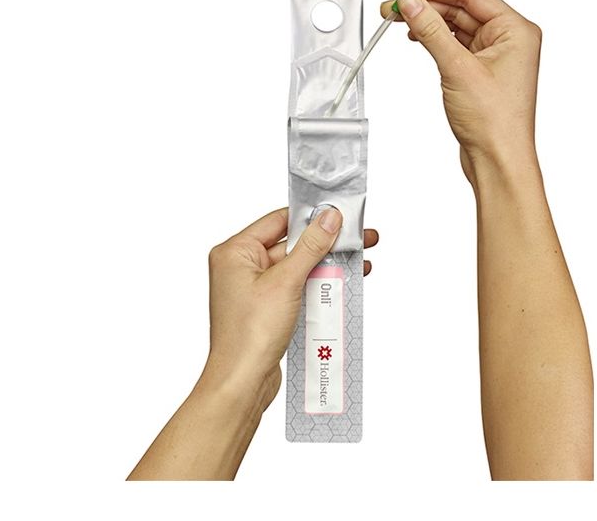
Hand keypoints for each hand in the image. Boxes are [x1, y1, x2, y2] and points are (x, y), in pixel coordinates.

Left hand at [202, 207, 377, 409]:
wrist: (242, 383)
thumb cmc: (250, 334)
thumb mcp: (286, 282)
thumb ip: (310, 247)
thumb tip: (330, 218)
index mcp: (235, 252)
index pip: (279, 221)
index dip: (311, 217)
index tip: (340, 213)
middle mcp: (241, 266)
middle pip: (291, 244)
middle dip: (327, 243)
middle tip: (360, 236)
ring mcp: (254, 288)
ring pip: (297, 267)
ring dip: (327, 264)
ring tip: (362, 259)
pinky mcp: (267, 307)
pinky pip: (296, 286)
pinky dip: (318, 284)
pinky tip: (345, 282)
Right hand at [381, 0, 541, 185]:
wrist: (497, 160)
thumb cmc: (494, 122)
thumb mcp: (457, 68)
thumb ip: (431, 31)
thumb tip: (412, 2)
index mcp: (515, 30)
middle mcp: (507, 40)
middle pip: (461, 7)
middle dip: (426, 4)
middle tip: (395, 4)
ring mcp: (493, 57)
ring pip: (455, 26)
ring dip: (427, 22)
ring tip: (398, 20)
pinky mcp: (478, 73)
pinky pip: (454, 45)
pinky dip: (434, 40)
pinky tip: (417, 37)